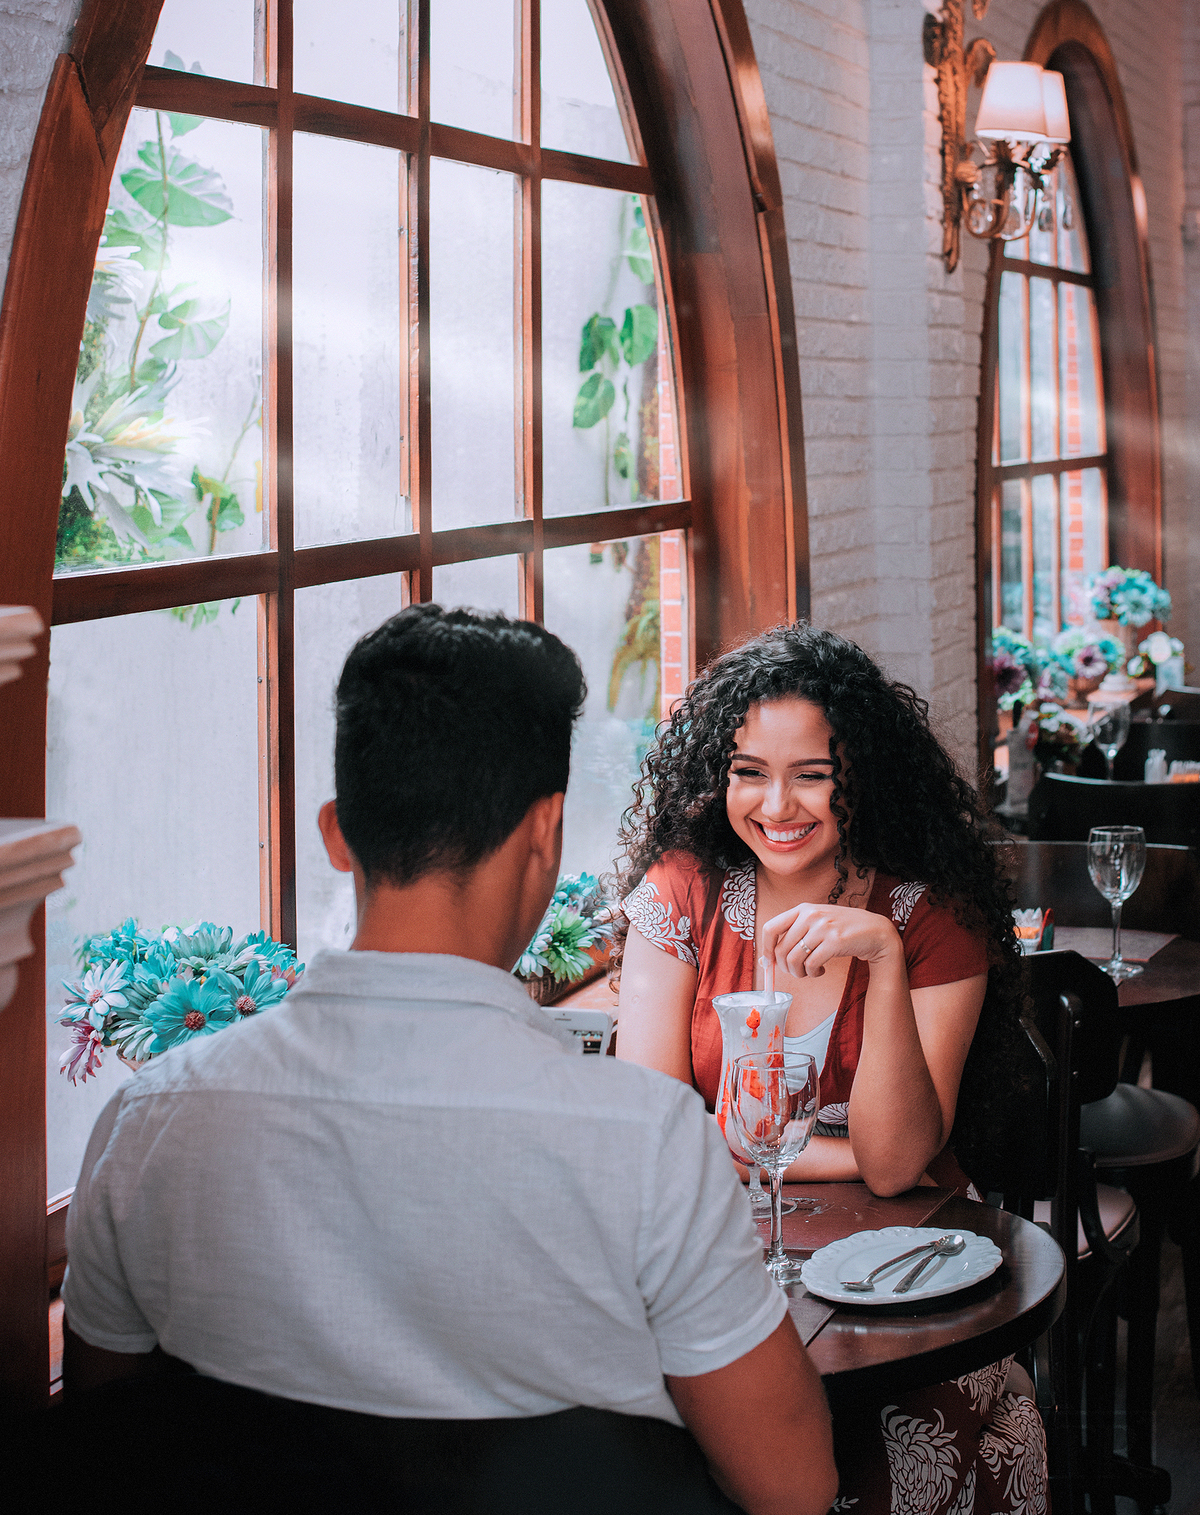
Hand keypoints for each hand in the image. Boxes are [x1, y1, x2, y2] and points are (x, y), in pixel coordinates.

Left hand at [762, 901, 901, 978]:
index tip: (769, 961)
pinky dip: (813, 973)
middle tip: (796, 971)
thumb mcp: (818, 922)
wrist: (875, 932)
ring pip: (794, 959)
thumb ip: (796, 933)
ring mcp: (823, 927)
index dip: (766, 948)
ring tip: (809, 972)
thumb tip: (769, 957)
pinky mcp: (834, 942)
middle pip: (781, 949)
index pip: (771, 927)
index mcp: (803, 909)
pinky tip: (820, 970)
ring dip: (800, 972)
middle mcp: (811, 915)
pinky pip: (811, 965)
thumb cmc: (843, 930)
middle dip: (785, 967)